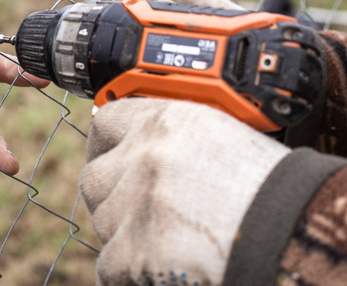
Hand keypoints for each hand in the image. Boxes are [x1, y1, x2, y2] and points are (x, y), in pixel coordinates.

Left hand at [80, 98, 289, 284]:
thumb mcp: (225, 138)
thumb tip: (141, 150)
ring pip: (103, 222)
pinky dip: (128, 271)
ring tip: (166, 243)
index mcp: (167, 122)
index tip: (109, 158)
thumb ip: (176, 140)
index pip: (106, 121)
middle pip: (95, 178)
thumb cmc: (273, 189)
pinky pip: (109, 263)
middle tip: (137, 212)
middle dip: (112, 197)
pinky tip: (157, 269)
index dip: (104, 144)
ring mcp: (135, 203)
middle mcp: (145, 157)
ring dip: (124, 235)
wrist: (296, 233)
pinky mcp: (134, 249)